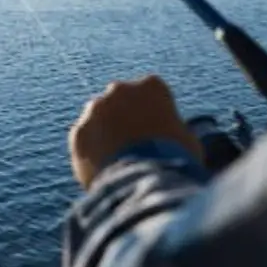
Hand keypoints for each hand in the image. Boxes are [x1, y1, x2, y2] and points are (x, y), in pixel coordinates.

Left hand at [68, 75, 202, 187]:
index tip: (157, 131)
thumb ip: (174, 129)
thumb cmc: (176, 159)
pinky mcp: (79, 132)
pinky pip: (85, 143)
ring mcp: (95, 110)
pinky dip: (91, 155)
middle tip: (134, 144)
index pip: (151, 94)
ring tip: (119, 160)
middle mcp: (119, 90)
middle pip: (120, 102)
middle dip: (124, 118)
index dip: (154, 114)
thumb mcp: (187, 140)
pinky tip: (104, 170)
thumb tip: (174, 137)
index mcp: (151, 86)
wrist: (145, 180)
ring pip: (98, 120)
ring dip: (105, 135)